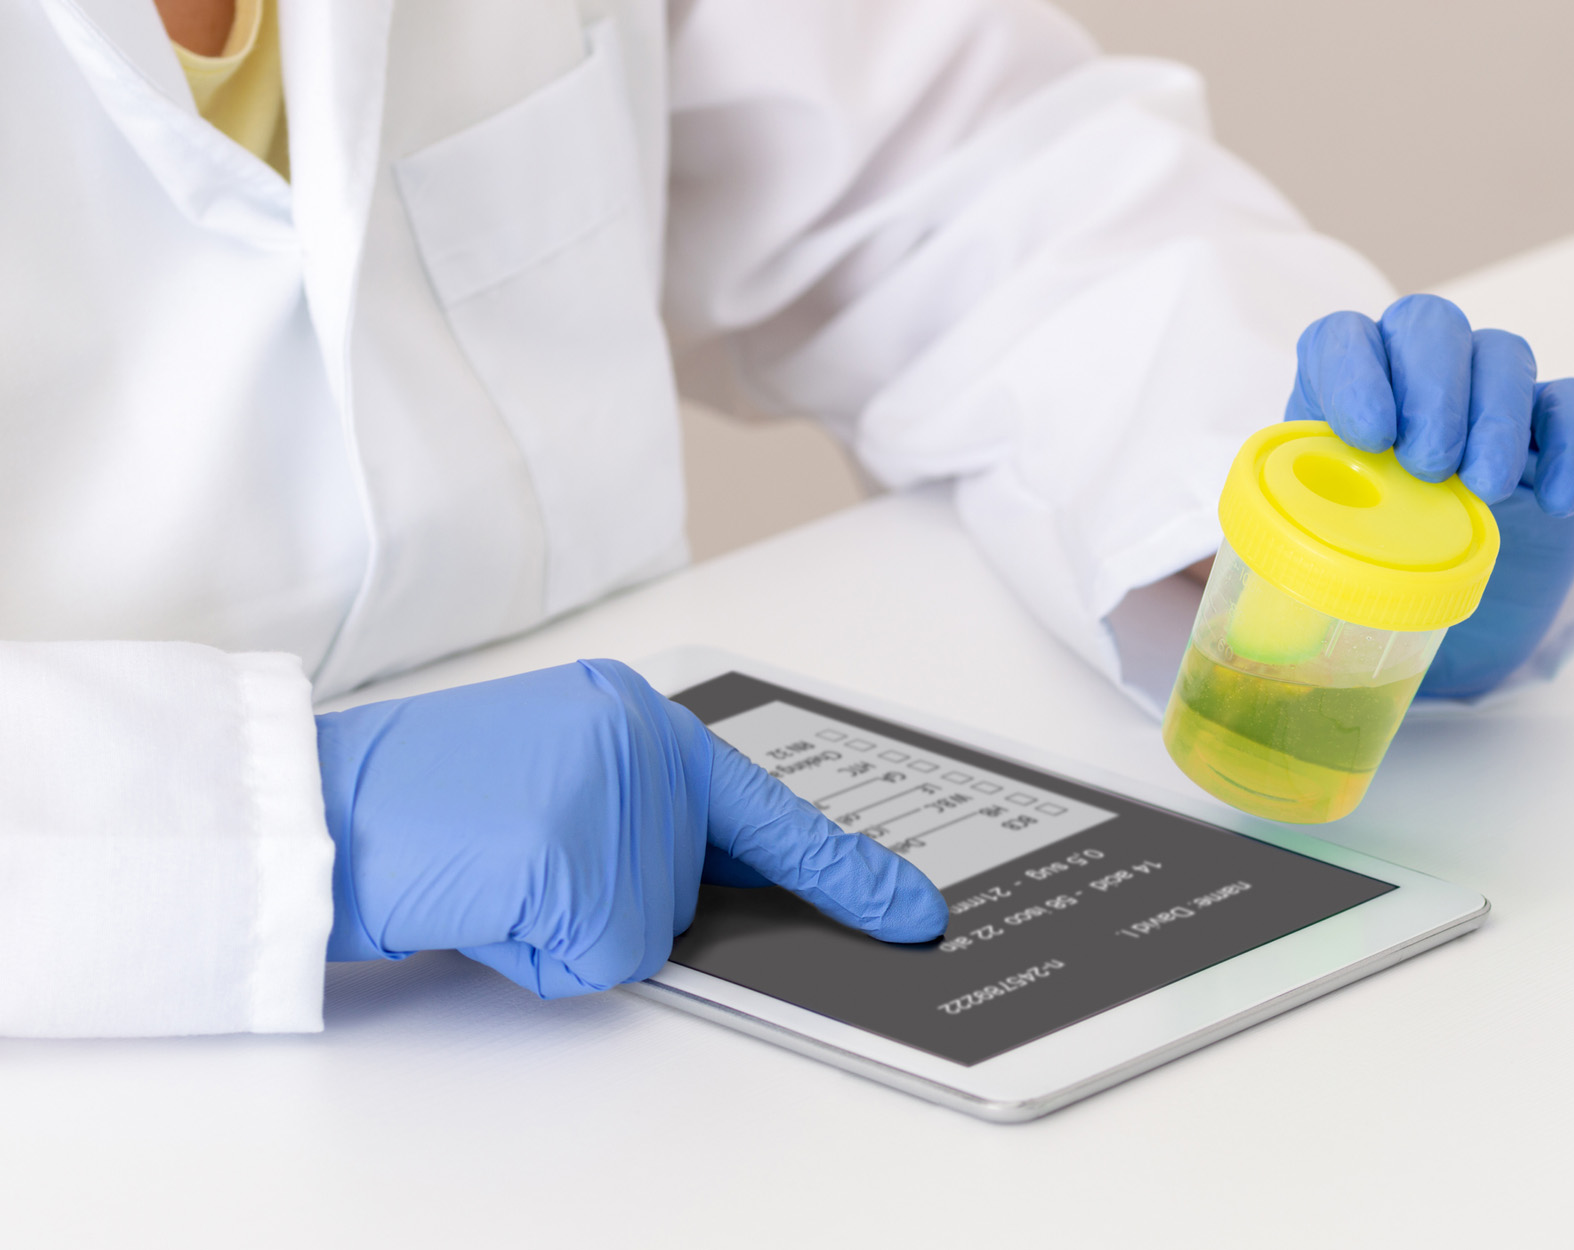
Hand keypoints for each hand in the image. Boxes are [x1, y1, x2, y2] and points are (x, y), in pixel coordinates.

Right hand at [316, 660, 948, 997]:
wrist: (317, 802)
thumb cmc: (422, 803)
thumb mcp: (551, 781)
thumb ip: (639, 820)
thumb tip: (688, 895)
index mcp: (638, 717)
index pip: (765, 808)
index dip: (844, 869)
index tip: (911, 910)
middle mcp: (639, 742)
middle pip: (684, 894)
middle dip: (605, 907)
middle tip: (513, 859)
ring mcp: (613, 797)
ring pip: (642, 938)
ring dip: (564, 934)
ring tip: (489, 874)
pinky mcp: (575, 856)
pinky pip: (594, 963)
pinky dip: (533, 957)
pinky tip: (482, 897)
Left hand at [1284, 294, 1573, 696]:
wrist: (1441, 606)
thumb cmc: (1366, 566)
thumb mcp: (1319, 554)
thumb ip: (1298, 553)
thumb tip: (1269, 618)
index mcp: (1341, 392)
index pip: (1341, 338)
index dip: (1353, 371)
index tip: (1369, 436)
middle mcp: (1413, 375)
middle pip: (1429, 326)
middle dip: (1432, 391)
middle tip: (1428, 467)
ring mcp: (1487, 394)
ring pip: (1502, 353)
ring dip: (1495, 416)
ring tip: (1484, 489)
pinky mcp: (1551, 426)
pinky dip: (1573, 444)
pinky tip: (1552, 499)